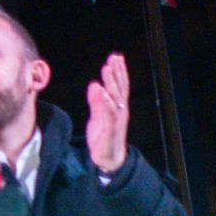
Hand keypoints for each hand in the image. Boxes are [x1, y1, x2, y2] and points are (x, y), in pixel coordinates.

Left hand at [85, 52, 130, 173]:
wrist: (108, 158)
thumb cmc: (104, 135)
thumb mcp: (98, 115)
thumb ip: (96, 101)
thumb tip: (95, 85)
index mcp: (117, 106)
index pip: (119, 85)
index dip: (119, 71)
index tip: (116, 57)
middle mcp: (120, 110)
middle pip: (120, 88)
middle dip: (118, 72)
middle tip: (114, 57)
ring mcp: (118, 119)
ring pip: (116, 97)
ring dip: (112, 82)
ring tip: (107, 68)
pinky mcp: (112, 128)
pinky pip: (109, 112)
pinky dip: (105, 100)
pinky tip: (100, 90)